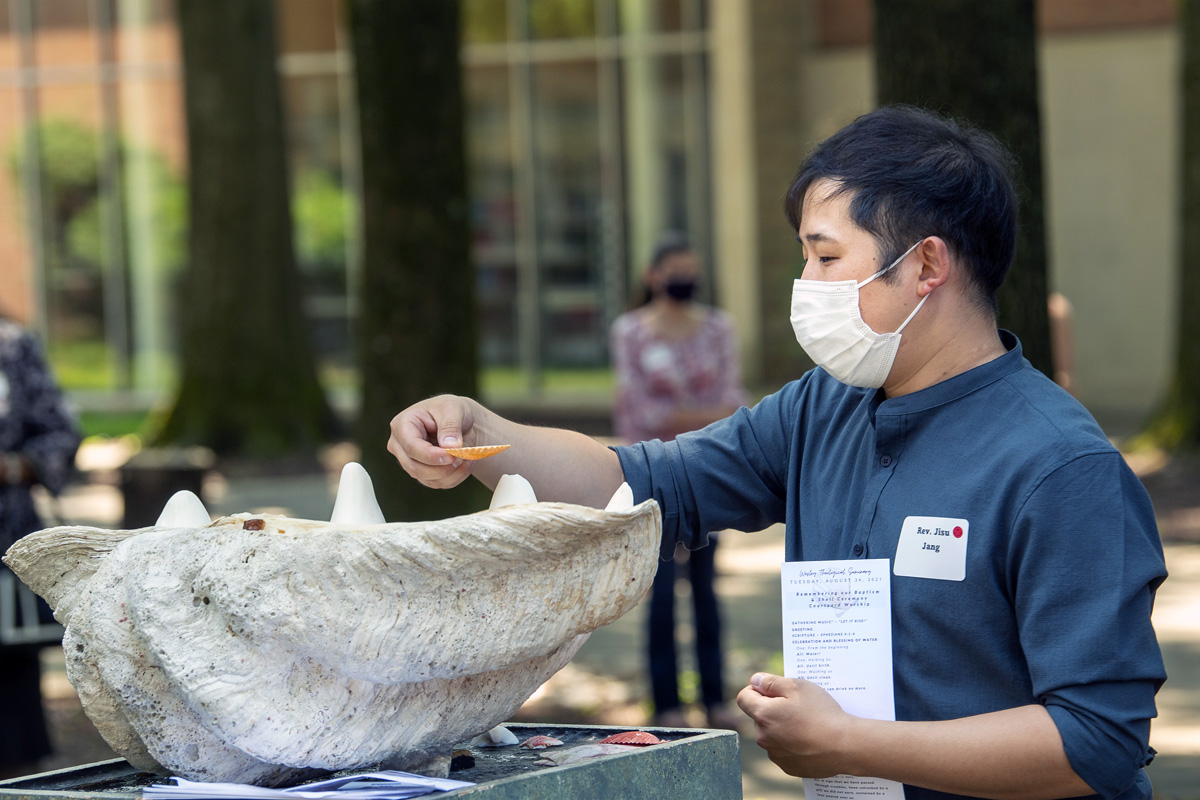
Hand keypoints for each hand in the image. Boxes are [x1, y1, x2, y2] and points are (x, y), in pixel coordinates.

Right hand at [387, 395, 476, 488]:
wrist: (460, 421)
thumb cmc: (452, 410)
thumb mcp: (453, 409)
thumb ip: (450, 426)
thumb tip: (450, 446)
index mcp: (402, 425)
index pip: (411, 447)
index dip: (430, 455)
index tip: (451, 456)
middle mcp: (400, 446)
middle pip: (415, 468)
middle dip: (441, 467)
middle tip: (463, 457)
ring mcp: (409, 461)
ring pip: (427, 479)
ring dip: (451, 473)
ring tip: (468, 457)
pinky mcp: (422, 473)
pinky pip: (438, 483)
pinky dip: (455, 477)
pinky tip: (466, 463)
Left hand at [736, 672, 851, 778]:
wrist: (845, 746)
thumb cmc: (821, 713)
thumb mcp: (797, 686)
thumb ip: (771, 681)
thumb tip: (755, 680)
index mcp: (763, 715)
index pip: (743, 698)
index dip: (755, 689)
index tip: (771, 689)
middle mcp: (763, 737)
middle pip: (759, 717)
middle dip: (771, 709)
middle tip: (796, 706)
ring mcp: (775, 754)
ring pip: (771, 734)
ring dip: (781, 727)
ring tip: (806, 724)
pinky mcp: (788, 767)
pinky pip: (783, 751)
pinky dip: (792, 744)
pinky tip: (809, 739)